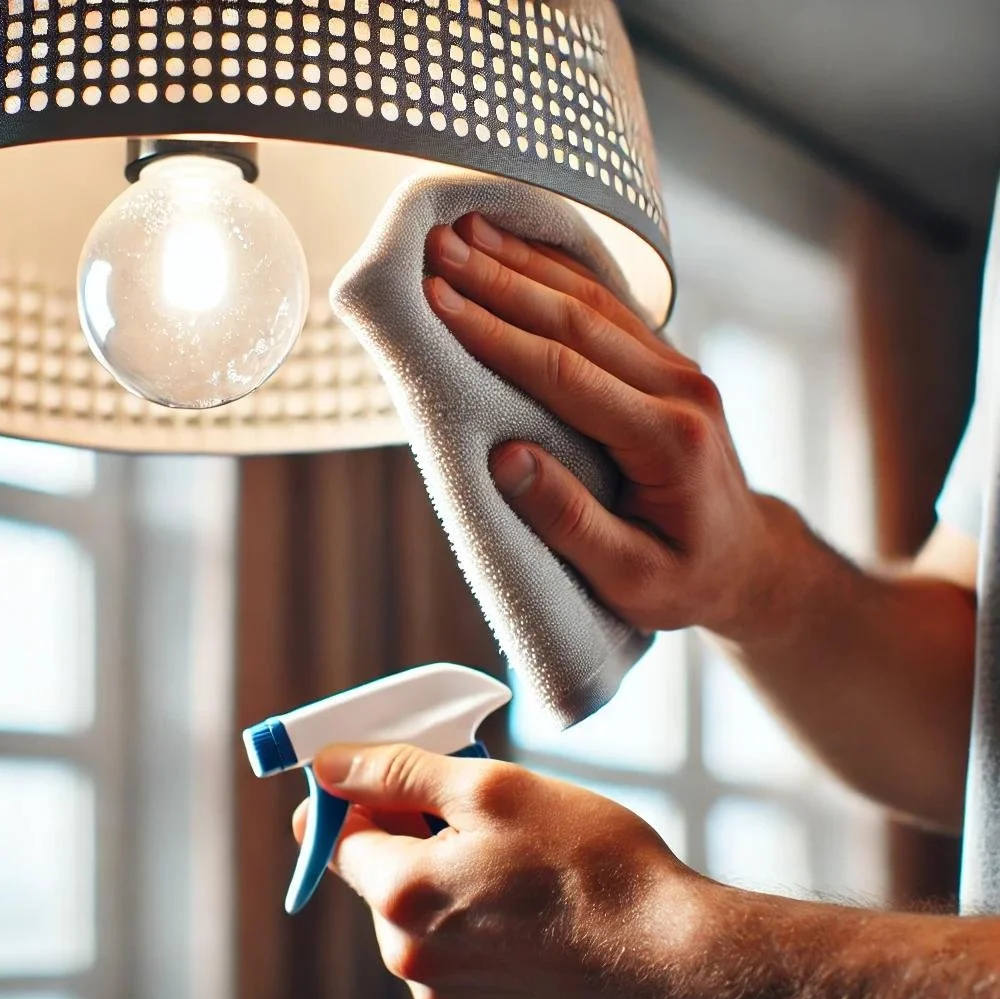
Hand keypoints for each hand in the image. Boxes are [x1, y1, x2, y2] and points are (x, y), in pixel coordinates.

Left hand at [295, 743, 708, 998]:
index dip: (354, 794)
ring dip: (442, 864)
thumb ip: (398, 773)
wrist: (664, 945)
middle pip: (376, 869)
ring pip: (414, 904)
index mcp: (402, 897)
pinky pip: (446, 940)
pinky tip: (520, 888)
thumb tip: (330, 765)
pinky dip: (467, 905)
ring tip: (511, 847)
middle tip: (475, 798)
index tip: (388, 771)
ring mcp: (443, 991)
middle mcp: (409, 957)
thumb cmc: (586, 859)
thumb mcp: (488, 787)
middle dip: (409, 825)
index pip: (333, 836)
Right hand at [424, 215, 794, 641]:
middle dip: (499, 281)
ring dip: (524, 263)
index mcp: (669, 442)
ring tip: (464, 231)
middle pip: (577, 320)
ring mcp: (678, 371)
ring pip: (592, 301)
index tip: (438, 301)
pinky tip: (520, 246)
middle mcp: (680, 391)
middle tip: (438, 247)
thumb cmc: (686, 578)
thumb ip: (571, 523)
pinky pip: (609, 305)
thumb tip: (506, 459)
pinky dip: (558, 272)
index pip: (566, 373)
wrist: (747, 562)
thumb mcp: (632, 579)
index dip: (496, 335)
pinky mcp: (667, 365)